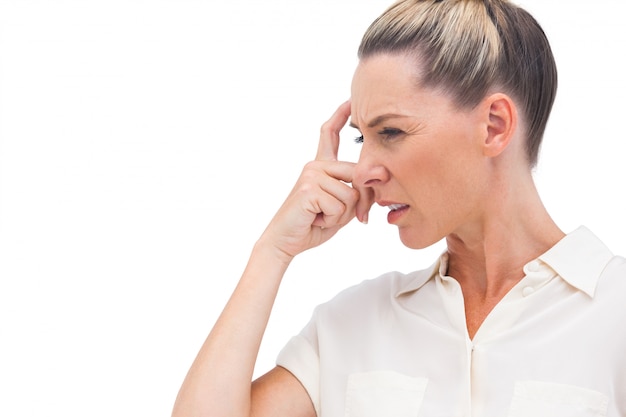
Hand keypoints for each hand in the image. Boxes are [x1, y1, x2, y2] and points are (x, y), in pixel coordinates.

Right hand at [259, 101, 371, 261]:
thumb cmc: (312, 225)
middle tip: (334, 217)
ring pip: (350, 194)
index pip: (329, 136)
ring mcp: (311, 174)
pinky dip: (331, 219)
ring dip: (340, 215)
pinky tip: (315, 219)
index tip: (349, 101)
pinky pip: (339, 204)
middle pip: (358, 176)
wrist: (285, 241)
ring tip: (320, 217)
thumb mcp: (340, 208)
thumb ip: (355, 193)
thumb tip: (376, 178)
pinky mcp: (309, 187)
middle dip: (358, 202)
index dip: (340, 117)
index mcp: (321, 167)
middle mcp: (315, 166)